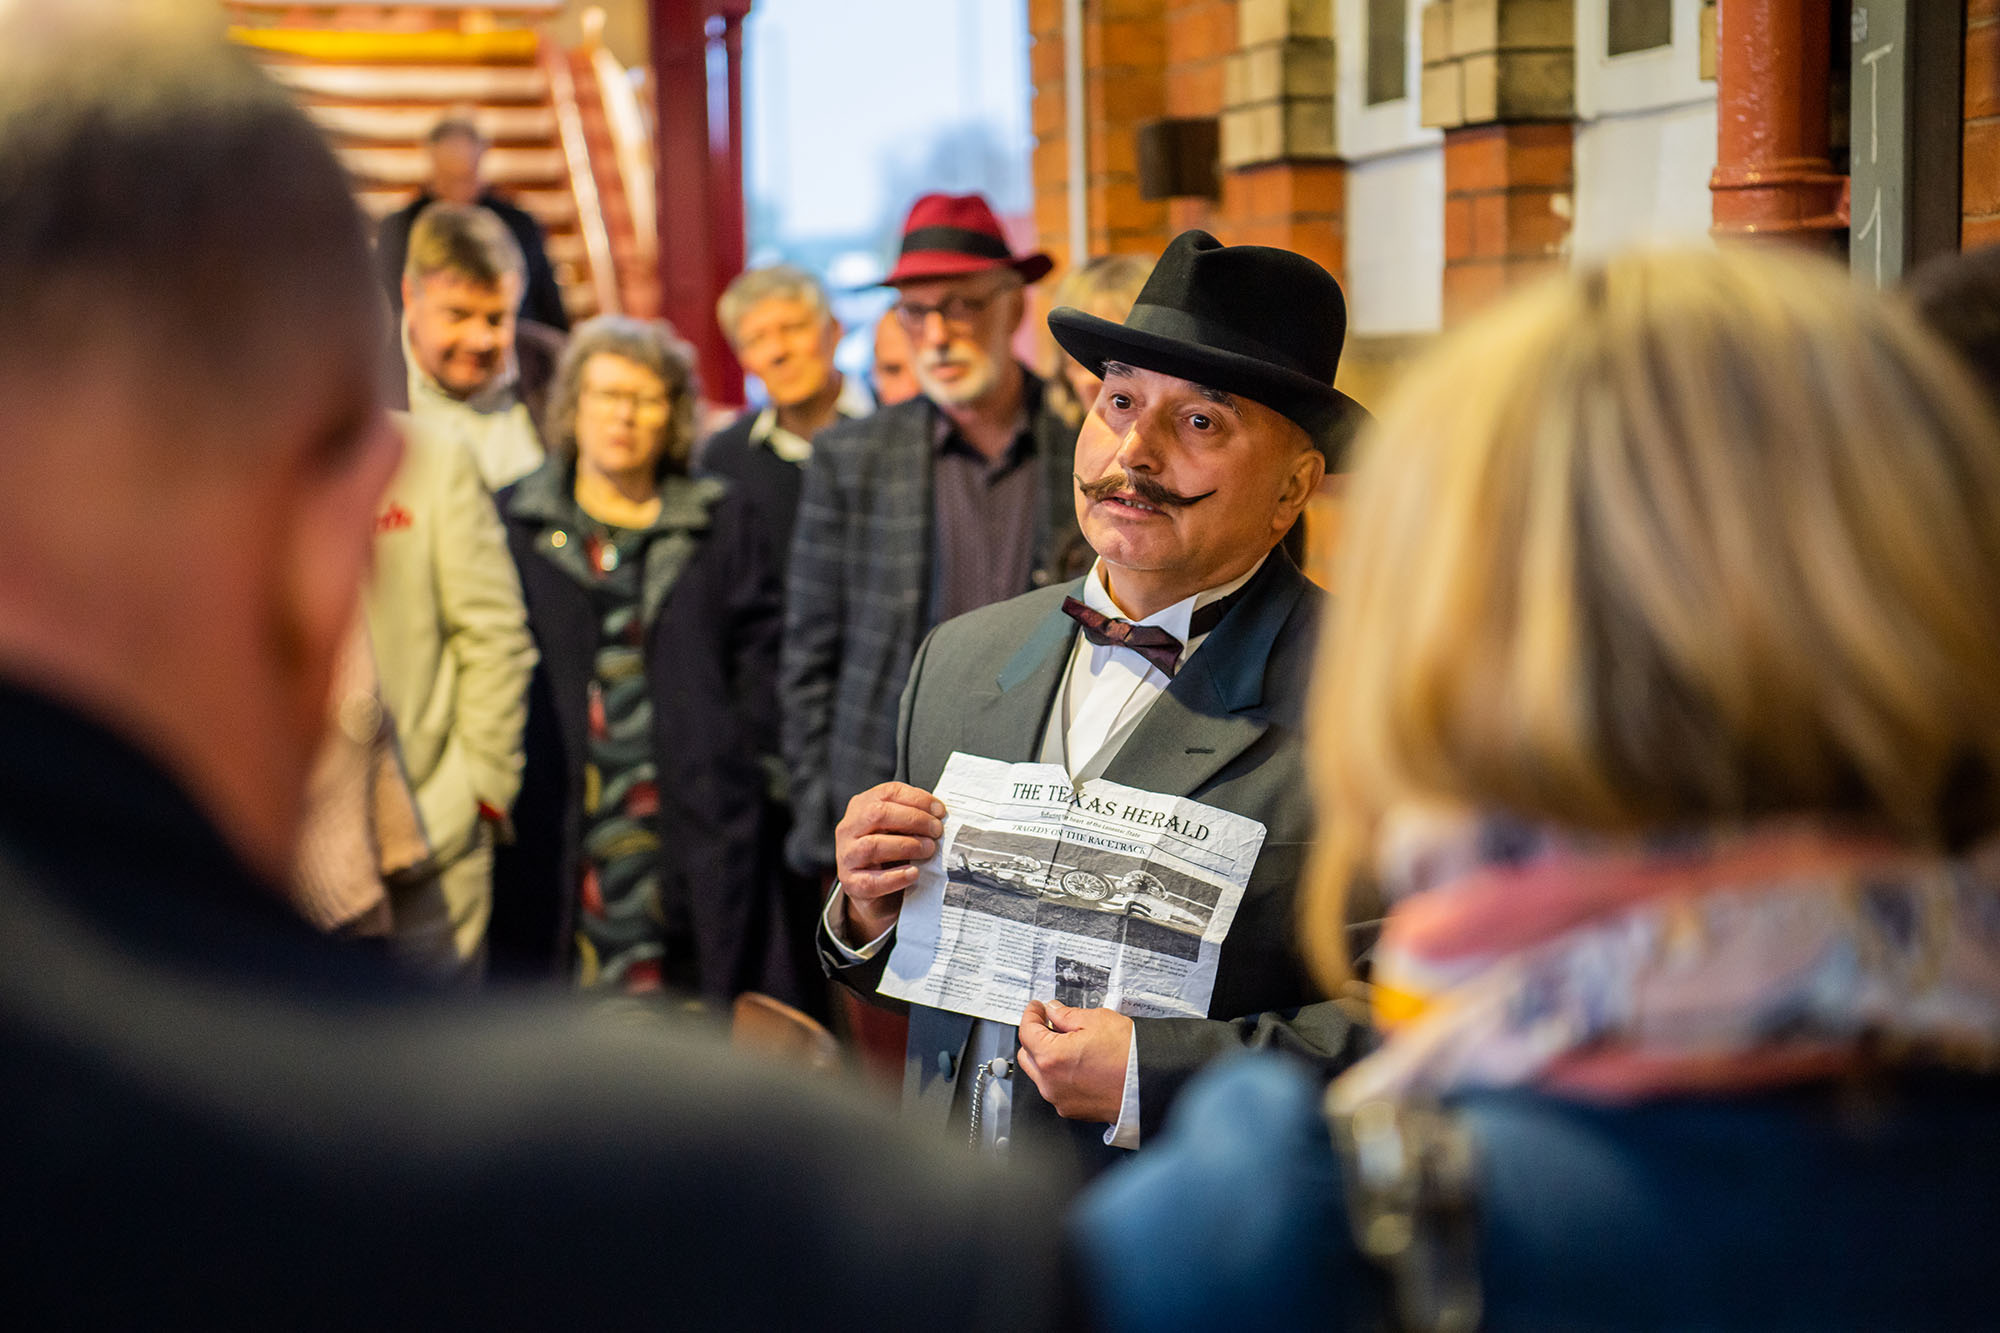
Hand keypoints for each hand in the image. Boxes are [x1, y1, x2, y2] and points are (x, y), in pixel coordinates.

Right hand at [833, 781, 943, 944]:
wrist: (877, 895)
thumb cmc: (890, 855)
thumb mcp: (898, 830)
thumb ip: (912, 819)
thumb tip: (939, 815)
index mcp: (862, 807)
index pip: (888, 792)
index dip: (917, 799)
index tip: (939, 811)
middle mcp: (849, 828)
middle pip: (878, 814)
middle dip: (913, 820)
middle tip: (936, 831)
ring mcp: (846, 856)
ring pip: (873, 845)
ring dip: (907, 846)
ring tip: (928, 850)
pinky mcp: (851, 883)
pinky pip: (872, 880)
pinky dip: (896, 877)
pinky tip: (913, 873)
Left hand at [1016, 1000, 1132, 1123]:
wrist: (1151, 1084)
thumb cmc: (1129, 1055)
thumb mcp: (1097, 1020)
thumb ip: (1067, 1015)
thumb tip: (1054, 1011)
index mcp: (1052, 1057)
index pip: (1027, 1031)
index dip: (1031, 1014)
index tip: (1037, 1008)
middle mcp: (1050, 1083)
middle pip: (1028, 1054)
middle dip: (1035, 1036)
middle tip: (1051, 1023)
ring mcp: (1060, 1099)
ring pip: (1040, 1074)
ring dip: (1046, 1057)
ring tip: (1068, 1043)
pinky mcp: (1072, 1110)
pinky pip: (1055, 1088)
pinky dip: (1059, 1075)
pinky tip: (1077, 1063)